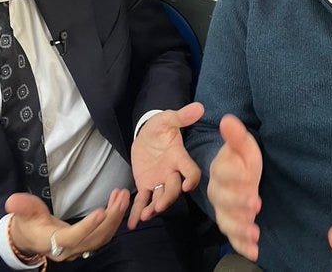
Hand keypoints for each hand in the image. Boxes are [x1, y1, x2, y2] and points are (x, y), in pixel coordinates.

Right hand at [6, 189, 129, 260]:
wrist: (30, 238)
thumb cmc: (27, 224)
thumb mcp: (22, 213)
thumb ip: (22, 206)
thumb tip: (12, 201)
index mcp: (53, 242)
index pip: (72, 237)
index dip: (87, 226)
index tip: (101, 211)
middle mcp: (69, 249)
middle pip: (94, 238)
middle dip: (111, 218)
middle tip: (121, 197)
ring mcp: (79, 248)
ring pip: (102, 237)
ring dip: (116, 217)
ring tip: (123, 195)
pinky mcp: (86, 243)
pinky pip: (103, 235)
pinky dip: (113, 219)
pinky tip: (117, 202)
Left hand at [129, 102, 203, 228]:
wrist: (146, 133)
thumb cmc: (160, 127)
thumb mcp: (167, 118)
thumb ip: (182, 116)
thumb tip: (199, 107)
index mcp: (178, 157)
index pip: (190, 170)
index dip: (191, 178)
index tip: (187, 185)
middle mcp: (171, 172)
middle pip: (173, 189)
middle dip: (168, 198)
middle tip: (159, 205)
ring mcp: (159, 181)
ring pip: (160, 197)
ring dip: (154, 208)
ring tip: (146, 215)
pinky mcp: (146, 185)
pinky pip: (143, 200)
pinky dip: (137, 212)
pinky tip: (131, 223)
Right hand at [207, 115, 262, 261]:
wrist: (242, 176)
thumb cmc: (242, 160)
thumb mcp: (244, 146)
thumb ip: (236, 136)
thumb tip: (227, 119)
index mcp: (220, 171)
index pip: (223, 173)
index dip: (234, 176)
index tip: (248, 177)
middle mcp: (219, 193)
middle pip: (223, 200)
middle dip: (238, 203)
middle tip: (255, 204)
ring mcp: (225, 211)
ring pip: (227, 221)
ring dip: (239, 228)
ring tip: (254, 232)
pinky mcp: (234, 225)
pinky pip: (234, 238)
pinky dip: (242, 246)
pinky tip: (254, 251)